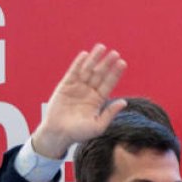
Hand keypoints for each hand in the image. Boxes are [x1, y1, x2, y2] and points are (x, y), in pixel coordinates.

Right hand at [31, 45, 126, 159]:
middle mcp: (89, 92)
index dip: (115, 73)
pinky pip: (73, 72)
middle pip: (100, 74)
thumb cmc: (78, 133)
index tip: (122, 63)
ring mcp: (77, 88)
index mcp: (98, 100)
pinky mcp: (65, 86)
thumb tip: (124, 102)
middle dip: (107, 63)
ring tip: (101, 47)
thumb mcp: (98, 126)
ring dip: (94, 59)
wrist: (58, 134)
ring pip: (87, 70)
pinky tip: (85, 55)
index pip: (109, 83)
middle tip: (115, 53)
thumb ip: (110, 113)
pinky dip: (78, 63)